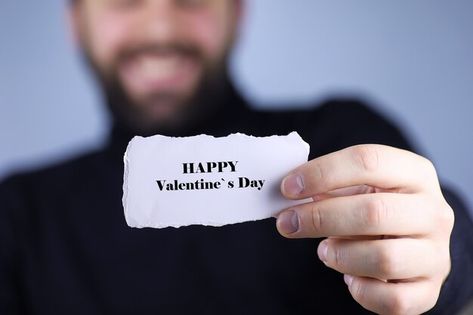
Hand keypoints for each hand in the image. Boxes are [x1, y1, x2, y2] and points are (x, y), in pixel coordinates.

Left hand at [276, 144, 453, 314]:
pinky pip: (391, 299)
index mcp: (414, 173)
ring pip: (383, 259)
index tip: (288, 187)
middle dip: (320, 218)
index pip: (368, 161)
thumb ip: (327, 186)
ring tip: (326, 250)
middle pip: (373, 212)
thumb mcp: (359, 187)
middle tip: (288, 223)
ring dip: (340, 255)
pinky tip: (349, 277)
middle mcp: (434, 212)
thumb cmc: (378, 208)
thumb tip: (286, 193)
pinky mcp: (429, 290)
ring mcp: (436, 253)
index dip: (322, 173)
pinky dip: (361, 291)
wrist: (415, 241)